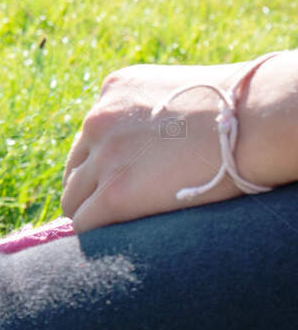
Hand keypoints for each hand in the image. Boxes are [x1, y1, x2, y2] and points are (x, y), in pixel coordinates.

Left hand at [61, 51, 297, 231]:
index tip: (124, 178)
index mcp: (115, 91)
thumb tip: (148, 153)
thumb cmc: (240, 110)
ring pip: (73, 198)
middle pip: (76, 168)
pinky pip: (84, 224)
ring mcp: (103, 158)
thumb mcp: (180, 94)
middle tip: (119, 206)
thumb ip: (153, 116)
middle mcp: (99, 120)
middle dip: (93, 187)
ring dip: (92, 212)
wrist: (257, 119)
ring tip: (119, 225)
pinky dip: (97, 233)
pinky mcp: (114, 194)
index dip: (105, 162)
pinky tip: (117, 238)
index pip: (92, 136)